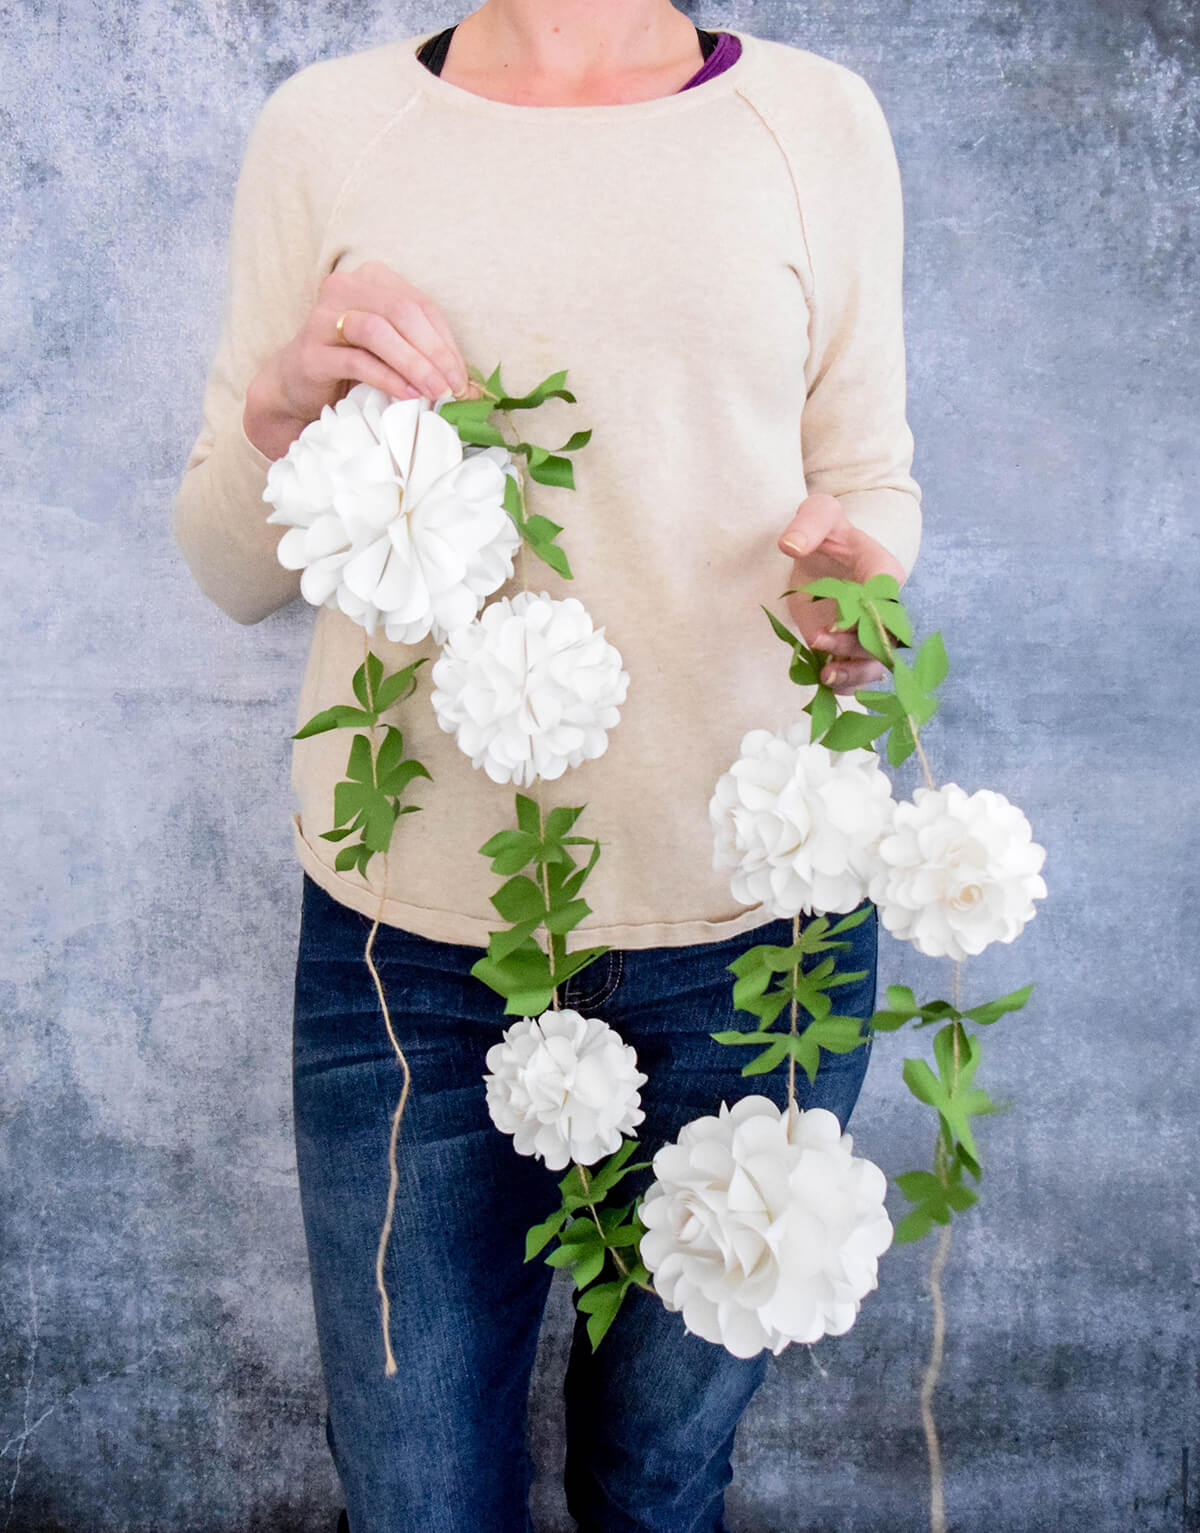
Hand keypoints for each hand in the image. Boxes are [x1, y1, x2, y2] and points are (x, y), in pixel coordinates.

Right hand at [243, 260, 482, 460]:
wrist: (298, 388)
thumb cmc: (352, 366)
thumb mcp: (393, 353)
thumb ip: (424, 355)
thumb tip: (469, 385)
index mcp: (372, 279)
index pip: (420, 305)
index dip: (446, 342)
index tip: (462, 378)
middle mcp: (345, 288)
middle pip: (402, 312)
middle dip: (433, 353)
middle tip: (452, 388)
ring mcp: (323, 317)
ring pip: (378, 331)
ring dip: (413, 364)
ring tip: (434, 393)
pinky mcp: (311, 351)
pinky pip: (356, 360)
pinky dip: (388, 379)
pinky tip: (407, 396)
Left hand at [777, 493, 906, 694]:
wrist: (821, 551)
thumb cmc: (826, 529)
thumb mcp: (818, 513)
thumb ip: (808, 524)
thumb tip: (791, 545)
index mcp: (883, 571)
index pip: (886, 595)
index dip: (869, 611)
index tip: (838, 619)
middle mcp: (884, 605)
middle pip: (885, 635)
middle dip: (856, 645)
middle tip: (819, 640)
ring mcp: (868, 629)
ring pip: (876, 661)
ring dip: (853, 672)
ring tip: (826, 676)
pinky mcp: (850, 645)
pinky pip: (858, 672)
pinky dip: (845, 683)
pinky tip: (825, 683)